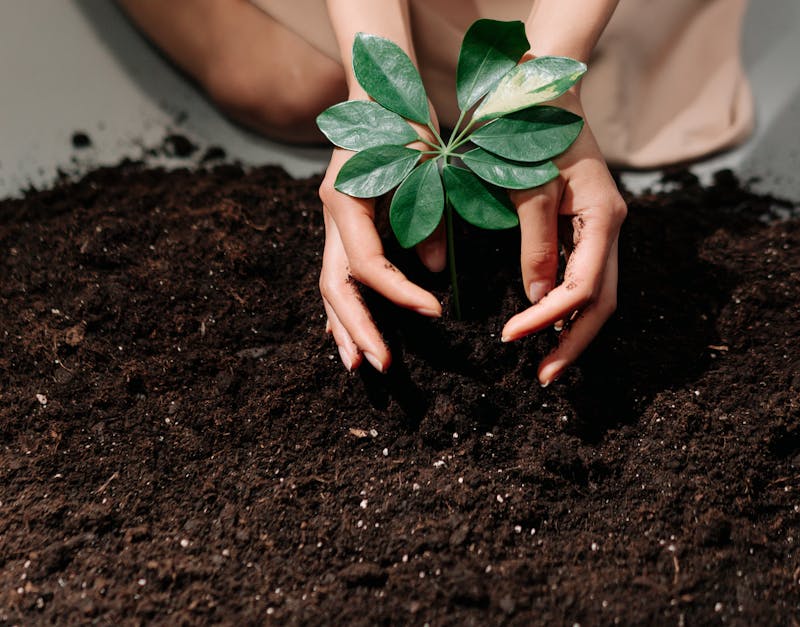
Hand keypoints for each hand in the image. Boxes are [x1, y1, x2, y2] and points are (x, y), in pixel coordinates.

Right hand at [318, 99, 445, 372]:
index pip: (368, 265)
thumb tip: (435, 270)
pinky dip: (346, 307)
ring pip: (330, 286)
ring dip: (344, 327)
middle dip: (359, 329)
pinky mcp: (342, 227)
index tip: (436, 312)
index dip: (400, 294)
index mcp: (345, 201)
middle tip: (382, 365)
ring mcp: (332, 223)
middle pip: (336, 286)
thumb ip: (429, 217)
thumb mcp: (424, 167)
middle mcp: (331, 216)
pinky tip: (352, 334)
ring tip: (359, 365)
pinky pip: (339, 275)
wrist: (378, 94)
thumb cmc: (405, 123)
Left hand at [501, 95, 626, 385]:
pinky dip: (566, 306)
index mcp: (604, 216)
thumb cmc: (534, 130)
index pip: (583, 287)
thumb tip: (536, 299)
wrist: (545, 92)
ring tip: (545, 361)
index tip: (510, 336)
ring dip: (572, 330)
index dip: (548, 318)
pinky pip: (585, 277)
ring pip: (598, 294)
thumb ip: (535, 242)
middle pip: (602, 302)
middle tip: (543, 377)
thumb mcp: (530, 185)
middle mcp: (611, 228)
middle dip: (573, 342)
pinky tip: (546, 324)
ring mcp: (603, 229)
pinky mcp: (588, 228)